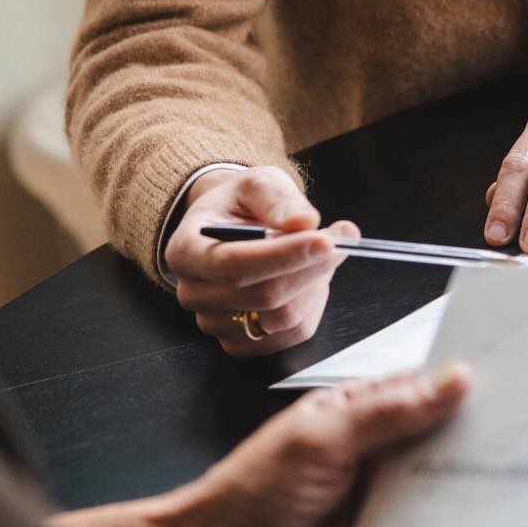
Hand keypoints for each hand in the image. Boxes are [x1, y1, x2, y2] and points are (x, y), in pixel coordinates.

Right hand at [166, 165, 356, 356]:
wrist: (232, 228)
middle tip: (342, 239)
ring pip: (282, 319)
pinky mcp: (240, 343)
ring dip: (313, 286)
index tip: (325, 241)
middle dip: (311, 267)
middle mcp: (193, 293)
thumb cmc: (241, 206)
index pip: (234, 265)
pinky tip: (308, 281)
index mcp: (185, 250)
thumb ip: (278, 200)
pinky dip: (311, 306)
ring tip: (317, 256)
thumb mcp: (257, 184)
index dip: (283, 256)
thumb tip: (304, 223)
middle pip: (263, 295)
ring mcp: (214, 323)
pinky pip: (290, 335)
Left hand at [169, 366, 468, 526]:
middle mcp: (383, 461)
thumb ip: (387, 413)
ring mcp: (389, 511)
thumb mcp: (319, 440)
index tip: (527, 381)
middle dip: (491, 442)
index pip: (429, 391)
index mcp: (363, 417)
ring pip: (451, 496)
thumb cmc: (250, 494)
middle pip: (450, 445)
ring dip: (484, 494)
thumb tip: (456, 378)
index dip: (473, 387)